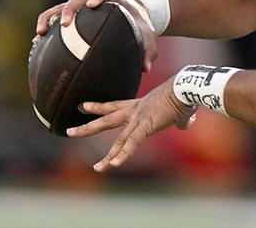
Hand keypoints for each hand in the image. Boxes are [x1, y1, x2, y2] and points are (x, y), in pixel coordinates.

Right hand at [36, 0, 158, 73]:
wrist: (133, 14)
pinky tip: (37, 44)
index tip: (92, 5)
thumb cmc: (140, 24)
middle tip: (63, 24)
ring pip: (60, 7)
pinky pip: (55, 19)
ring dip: (49, 18)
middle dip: (68, 9)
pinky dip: (47, 28)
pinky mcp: (72, 15)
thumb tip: (147, 69)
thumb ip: (150, 50)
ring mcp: (79, 6)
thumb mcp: (148, 36)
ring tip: (40, 34)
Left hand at [67, 76, 196, 171]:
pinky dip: (123, 155)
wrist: (185, 87)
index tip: (83, 106)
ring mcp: (138, 119)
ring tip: (96, 168)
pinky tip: (114, 165)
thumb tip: (186, 123)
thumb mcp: (178, 109)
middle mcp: (134, 111)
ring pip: (118, 140)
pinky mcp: (146, 125)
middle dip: (87, 127)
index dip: (98, 107)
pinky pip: (132, 143)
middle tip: (69, 132)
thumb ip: (180, 119)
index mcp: (139, 104)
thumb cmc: (184, 94)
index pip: (113, 106)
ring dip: (107, 156)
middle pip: (106, 120)